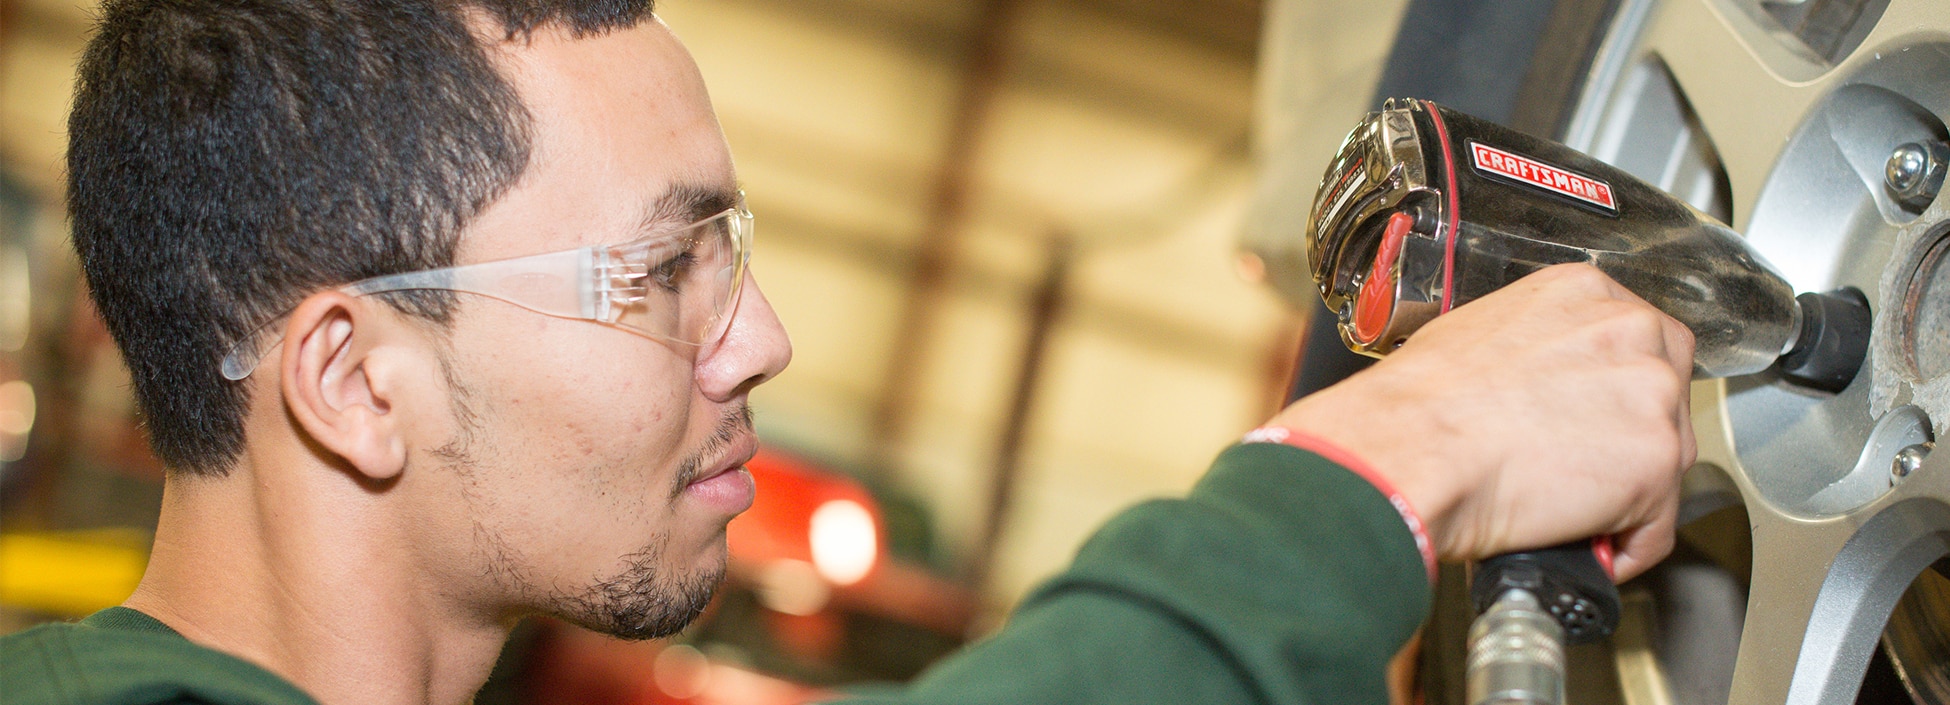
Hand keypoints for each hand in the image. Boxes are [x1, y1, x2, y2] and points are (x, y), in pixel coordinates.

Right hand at [1271, 263, 1696, 579]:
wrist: (1411, 448)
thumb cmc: (1419, 403)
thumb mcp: (1479, 335)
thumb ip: (1536, 350)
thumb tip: (1543, 392)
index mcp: (1584, 292)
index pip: (1640, 341)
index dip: (1616, 394)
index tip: (1596, 422)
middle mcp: (1630, 330)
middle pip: (1665, 397)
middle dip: (1629, 441)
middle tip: (1580, 471)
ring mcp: (1651, 392)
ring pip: (1666, 460)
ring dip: (1626, 495)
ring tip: (1568, 512)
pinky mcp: (1656, 460)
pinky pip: (1657, 523)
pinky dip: (1624, 545)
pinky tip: (1580, 542)